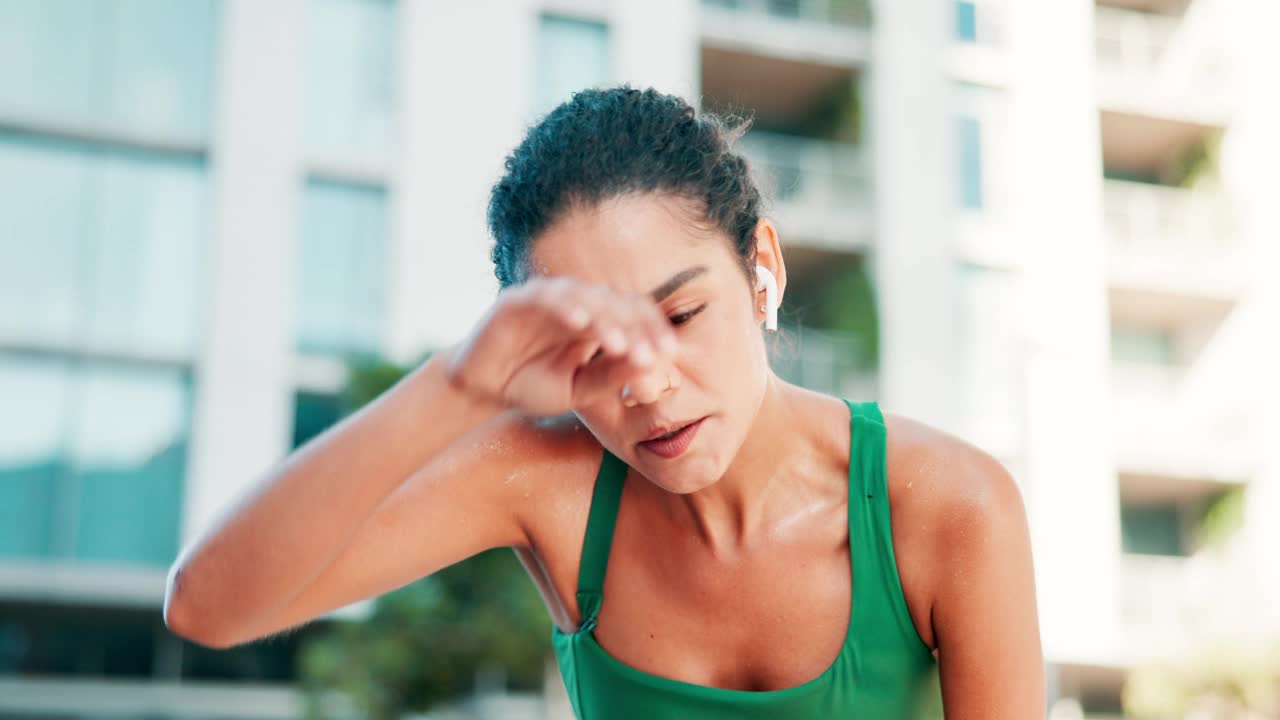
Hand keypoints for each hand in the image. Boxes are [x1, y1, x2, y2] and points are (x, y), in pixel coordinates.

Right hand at [445, 277, 677, 415]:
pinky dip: (564, 307)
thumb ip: (612, 375)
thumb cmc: (532, 386)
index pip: (633, 314)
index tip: (670, 352)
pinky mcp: (517, 300)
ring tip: (619, 343)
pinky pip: (544, 298)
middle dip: (634, 328)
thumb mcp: (580, 389)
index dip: (652, 329)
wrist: (482, 391)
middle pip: (615, 303)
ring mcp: (547, 298)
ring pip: (584, 297)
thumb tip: (650, 363)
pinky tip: (579, 323)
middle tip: (648, 353)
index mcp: (596, 320)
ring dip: (604, 319)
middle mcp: (576, 303)